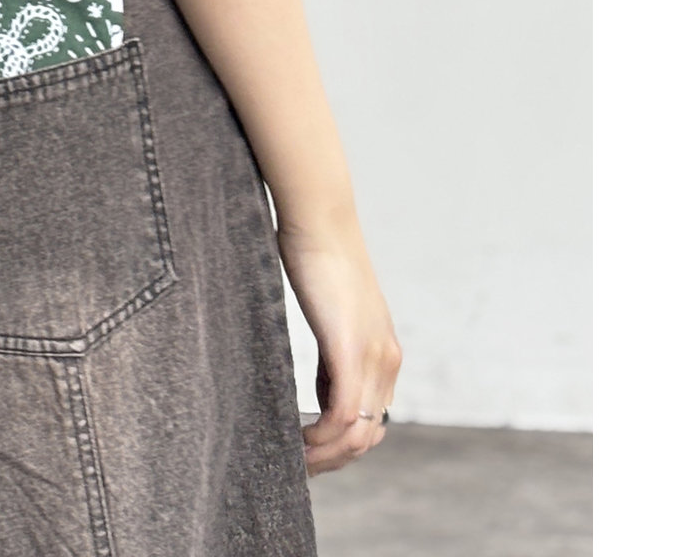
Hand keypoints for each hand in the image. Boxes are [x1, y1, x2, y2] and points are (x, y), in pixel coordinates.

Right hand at [278, 219, 401, 474]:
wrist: (319, 219)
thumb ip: (335, 355)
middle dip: (335, 459)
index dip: (343, 445)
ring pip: (358, 433)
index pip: (373, 419)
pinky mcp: (349, 348)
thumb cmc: (317, 257)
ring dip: (326, 455)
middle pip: (369, 436)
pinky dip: (321, 437)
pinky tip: (298, 439)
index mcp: (385, 353)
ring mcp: (372, 356)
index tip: (309, 449)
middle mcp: (388, 360)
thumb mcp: (332, 317)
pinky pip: (341, 413)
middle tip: (300, 464)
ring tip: (296, 458)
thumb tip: (325, 392)